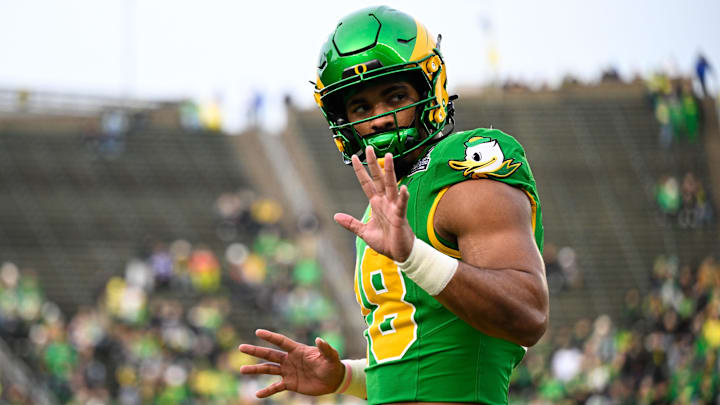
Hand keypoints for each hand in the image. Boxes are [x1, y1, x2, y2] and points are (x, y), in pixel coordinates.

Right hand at [239, 329, 344, 397]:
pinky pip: (276, 387)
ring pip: (268, 369)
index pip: (281, 342)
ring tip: (242, 369)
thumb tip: (319, 339)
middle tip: (241, 347)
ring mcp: (288, 371)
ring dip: (255, 369)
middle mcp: (289, 359)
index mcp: (297, 350)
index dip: (270, 337)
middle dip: (255, 350)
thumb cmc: (332, 365)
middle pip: (269, 354)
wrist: (333, 380)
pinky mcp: (290, 383)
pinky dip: (267, 391)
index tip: (258, 332)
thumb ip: (325, 348)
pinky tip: (257, 394)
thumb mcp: (331, 356)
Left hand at [334, 147, 414, 261]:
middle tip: (369, 148)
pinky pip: (401, 205)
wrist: (399, 253)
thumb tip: (336, 216)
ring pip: (391, 186)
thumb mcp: (364, 231)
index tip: (355, 157)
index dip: (360, 171)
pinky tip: (403, 188)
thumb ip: (351, 223)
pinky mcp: (400, 217)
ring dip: (389, 172)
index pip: (366, 183)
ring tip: (388, 157)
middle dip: (374, 164)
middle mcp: (385, 202)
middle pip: (378, 179)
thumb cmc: (385, 241)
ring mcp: (393, 207)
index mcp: (376, 203)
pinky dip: (403, 197)